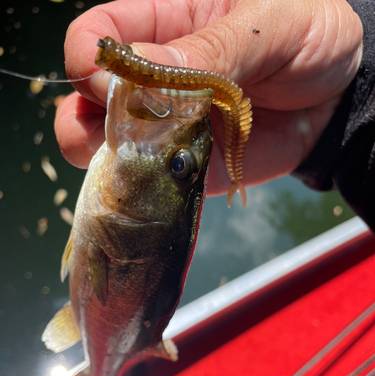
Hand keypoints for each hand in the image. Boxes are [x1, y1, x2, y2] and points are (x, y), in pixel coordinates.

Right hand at [55, 0, 362, 196]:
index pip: (98, 37)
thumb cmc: (310, 36)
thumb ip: (212, 48)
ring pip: (108, 150)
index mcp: (164, 24)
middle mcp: (154, 80)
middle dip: (93, 119)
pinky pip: (154, 186)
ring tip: (155, 156)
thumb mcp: (270, 23)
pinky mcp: (189, 169)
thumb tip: (145, 69)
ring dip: (117, 160)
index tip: (111, 80)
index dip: (92, 59)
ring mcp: (167, 129)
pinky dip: (152, 191)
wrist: (339, 98)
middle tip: (133, 125)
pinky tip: (173, 182)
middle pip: (86, 102)